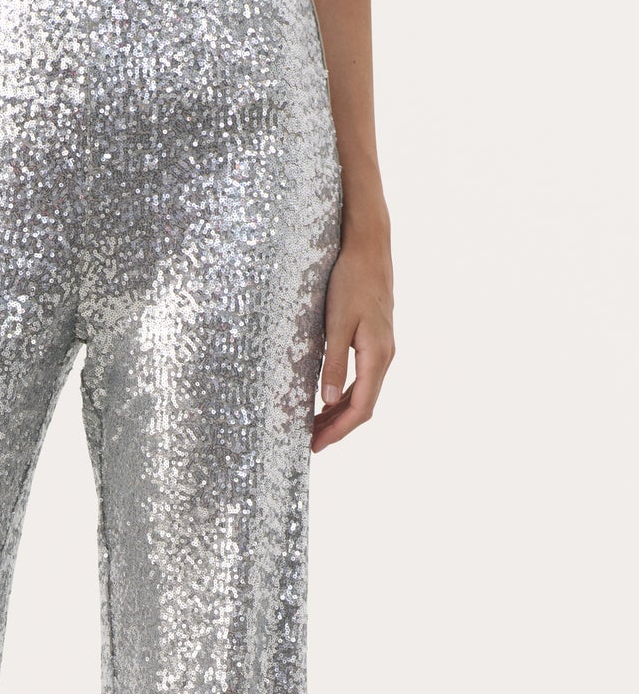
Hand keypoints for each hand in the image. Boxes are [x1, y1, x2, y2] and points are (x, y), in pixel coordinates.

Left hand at [313, 233, 394, 452]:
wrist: (368, 248)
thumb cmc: (350, 280)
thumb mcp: (337, 323)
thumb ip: (334, 364)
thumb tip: (328, 401)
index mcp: (377, 356)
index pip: (361, 408)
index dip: (338, 431)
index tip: (315, 445)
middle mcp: (385, 356)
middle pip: (363, 406)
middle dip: (337, 428)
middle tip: (309, 442)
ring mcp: (382, 349)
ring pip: (363, 393)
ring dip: (339, 413)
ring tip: (314, 427)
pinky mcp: (375, 341)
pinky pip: (363, 379)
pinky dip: (344, 395)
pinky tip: (327, 400)